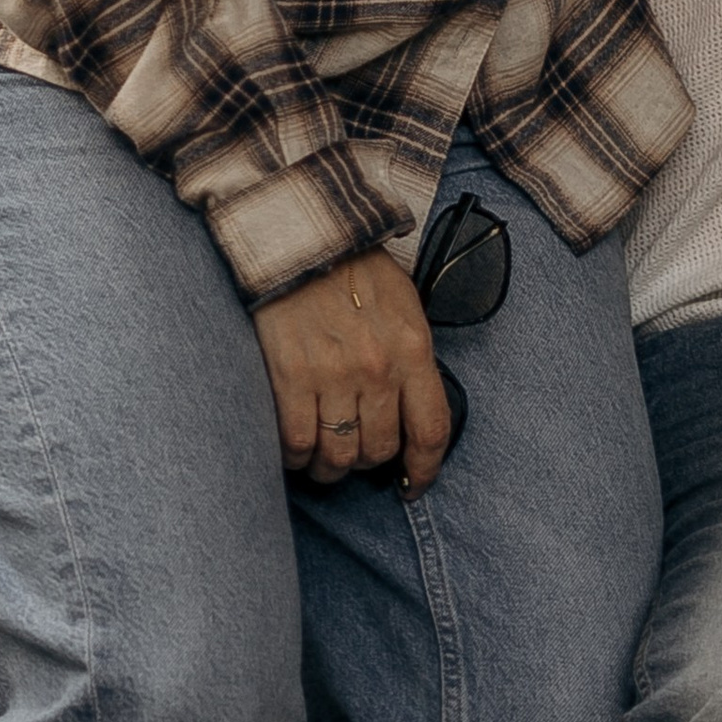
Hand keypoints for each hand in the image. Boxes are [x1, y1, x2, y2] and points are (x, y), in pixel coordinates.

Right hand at [253, 251, 454, 492]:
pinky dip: (296, 457)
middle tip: (355, 453)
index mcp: (413, 348)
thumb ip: (412, 358)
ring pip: (338, 455)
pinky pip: (297, 443)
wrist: (301, 236)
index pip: (430, 430)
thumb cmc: (353, 268)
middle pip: (379, 450)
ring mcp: (332, 374)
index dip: (423, 470)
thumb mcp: (403, 304)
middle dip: (368, 462)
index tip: (412, 486)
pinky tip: (296, 449)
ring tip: (324, 458)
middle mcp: (377, 368)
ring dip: (331, 466)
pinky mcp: (290, 376)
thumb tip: (410, 411)